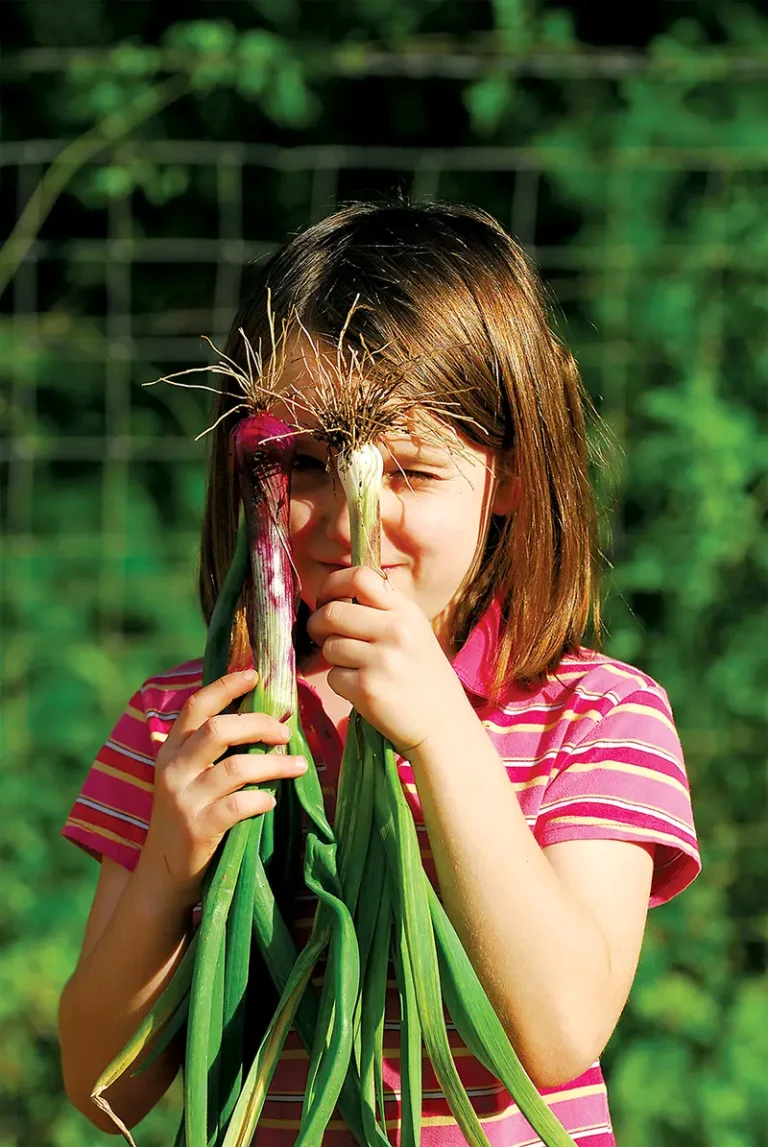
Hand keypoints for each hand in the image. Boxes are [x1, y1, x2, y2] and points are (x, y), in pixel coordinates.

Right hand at [137, 670, 307, 908]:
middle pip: (219, 730)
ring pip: (236, 767)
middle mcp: (173, 770)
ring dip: (274, 763)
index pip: (195, 707)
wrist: (163, 875)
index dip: (225, 687)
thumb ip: (211, 750)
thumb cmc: (188, 818)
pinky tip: (271, 800)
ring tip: (298, 765)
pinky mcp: (198, 828)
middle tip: (285, 731)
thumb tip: (260, 719)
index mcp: (170, 751)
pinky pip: (239, 805)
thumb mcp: (188, 778)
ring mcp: (184, 799)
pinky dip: (262, 799)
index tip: (254, 675)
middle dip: (259, 724)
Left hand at [307, 566, 470, 757]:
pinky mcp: (367, 688)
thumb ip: (381, 612)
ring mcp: (382, 659)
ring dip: (333, 658)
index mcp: (406, 612)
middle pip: (332, 612)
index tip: (327, 599)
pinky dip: (340, 683)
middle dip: (318, 624)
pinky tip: (362, 689)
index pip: (360, 577)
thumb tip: (333, 598)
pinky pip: (333, 676)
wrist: (443, 725)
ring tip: (355, 667)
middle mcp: (396, 630)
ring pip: (330, 646)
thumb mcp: (414, 633)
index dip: (332, 585)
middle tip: (321, 635)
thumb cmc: (423, 678)